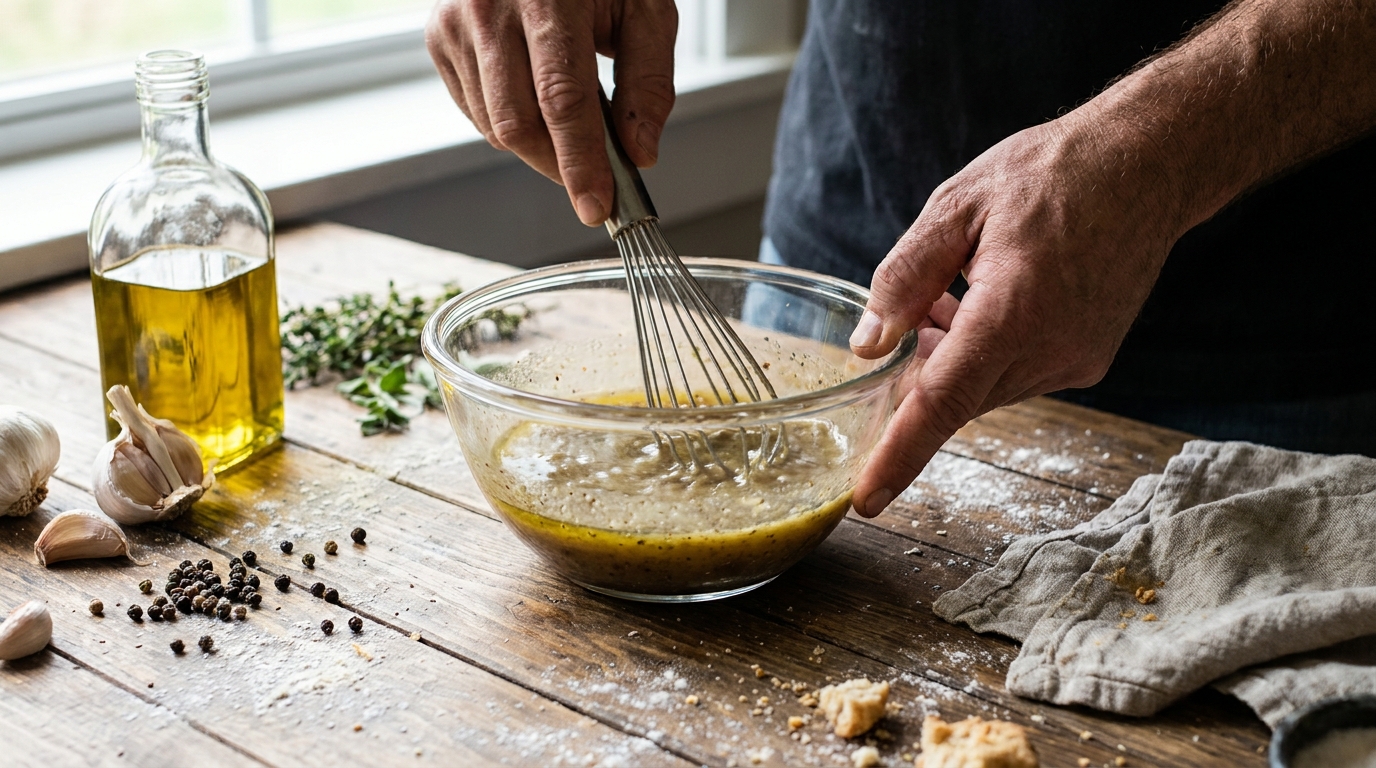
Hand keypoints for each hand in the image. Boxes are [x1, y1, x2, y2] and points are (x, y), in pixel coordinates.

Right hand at [426, 0, 677, 225]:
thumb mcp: (644, 9)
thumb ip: (649, 82)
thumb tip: (639, 152)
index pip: (562, 100)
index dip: (580, 162)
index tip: (595, 205)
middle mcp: (490, 9)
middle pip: (520, 125)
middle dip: (560, 166)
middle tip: (595, 180)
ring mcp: (456, 24)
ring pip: (496, 127)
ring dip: (539, 147)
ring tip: (570, 122)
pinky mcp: (439, 38)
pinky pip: (477, 112)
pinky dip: (512, 125)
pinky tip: (534, 98)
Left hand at [849, 115, 1187, 515]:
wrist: (1147, 165)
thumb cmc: (1049, 174)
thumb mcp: (956, 206)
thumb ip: (904, 278)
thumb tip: (868, 343)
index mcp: (1012, 312)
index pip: (942, 404)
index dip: (900, 456)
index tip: (866, 500)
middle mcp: (1051, 349)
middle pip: (957, 397)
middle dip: (917, 377)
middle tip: (899, 324)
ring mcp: (1075, 360)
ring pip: (985, 390)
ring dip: (952, 360)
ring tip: (949, 295)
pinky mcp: (1088, 361)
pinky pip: (1015, 376)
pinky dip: (986, 355)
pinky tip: (981, 302)